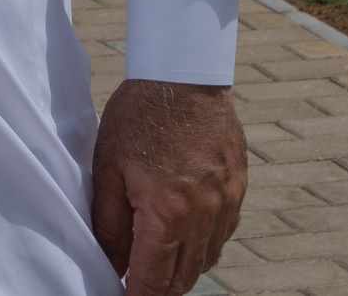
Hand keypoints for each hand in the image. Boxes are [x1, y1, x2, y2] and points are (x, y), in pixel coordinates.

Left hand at [90, 78, 245, 295]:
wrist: (183, 73)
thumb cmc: (139, 117)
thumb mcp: (109, 170)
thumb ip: (110, 226)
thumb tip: (112, 265)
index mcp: (167, 212)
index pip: (153, 280)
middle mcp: (203, 214)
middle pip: (183, 278)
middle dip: (159, 290)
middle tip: (137, 287)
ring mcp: (226, 201)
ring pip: (206, 260)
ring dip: (182, 271)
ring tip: (158, 267)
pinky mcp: (238, 187)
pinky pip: (223, 234)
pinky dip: (203, 246)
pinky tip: (185, 239)